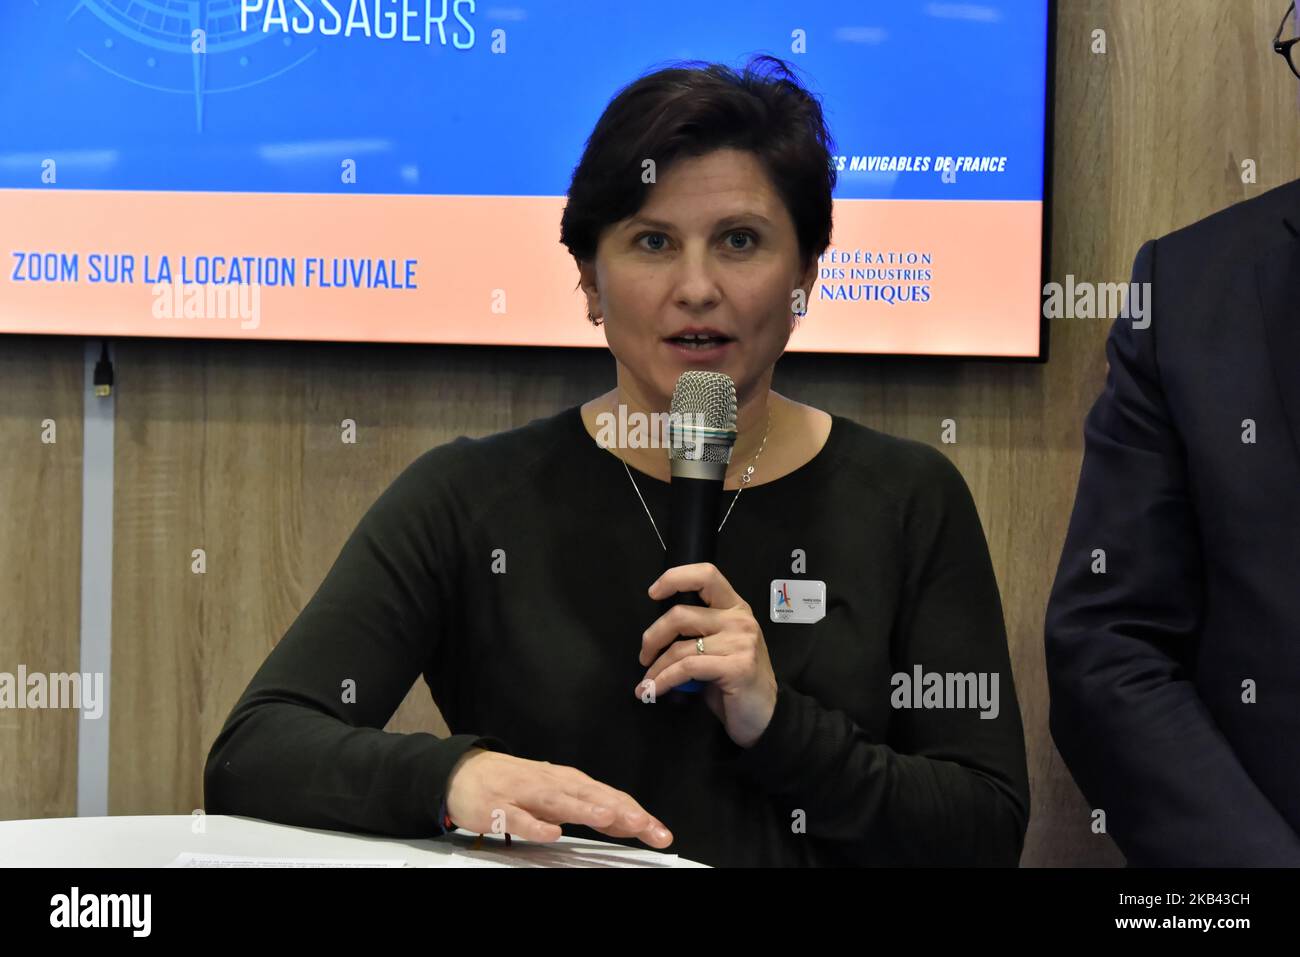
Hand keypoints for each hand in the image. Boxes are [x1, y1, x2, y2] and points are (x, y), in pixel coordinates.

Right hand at [443, 748, 672, 848]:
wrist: (464, 773)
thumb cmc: (517, 784)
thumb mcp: (558, 793)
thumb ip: (589, 808)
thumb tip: (626, 820)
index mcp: (570, 782)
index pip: (610, 796)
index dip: (637, 814)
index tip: (661, 833)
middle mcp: (553, 784)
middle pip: (592, 796)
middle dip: (621, 811)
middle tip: (646, 825)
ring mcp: (526, 794)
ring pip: (559, 801)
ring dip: (584, 809)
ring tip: (609, 818)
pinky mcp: (499, 807)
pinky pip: (519, 818)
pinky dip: (535, 825)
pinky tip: (551, 833)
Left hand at [636, 562, 778, 747]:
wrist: (765, 716)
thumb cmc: (736, 682)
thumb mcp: (720, 648)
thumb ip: (698, 632)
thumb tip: (657, 635)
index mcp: (736, 608)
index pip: (706, 575)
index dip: (675, 578)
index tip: (653, 593)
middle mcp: (740, 620)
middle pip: (681, 614)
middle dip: (653, 637)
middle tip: (644, 657)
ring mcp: (741, 642)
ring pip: (679, 647)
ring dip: (655, 668)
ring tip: (646, 683)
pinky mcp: (736, 666)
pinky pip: (686, 668)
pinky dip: (664, 680)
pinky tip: (654, 690)